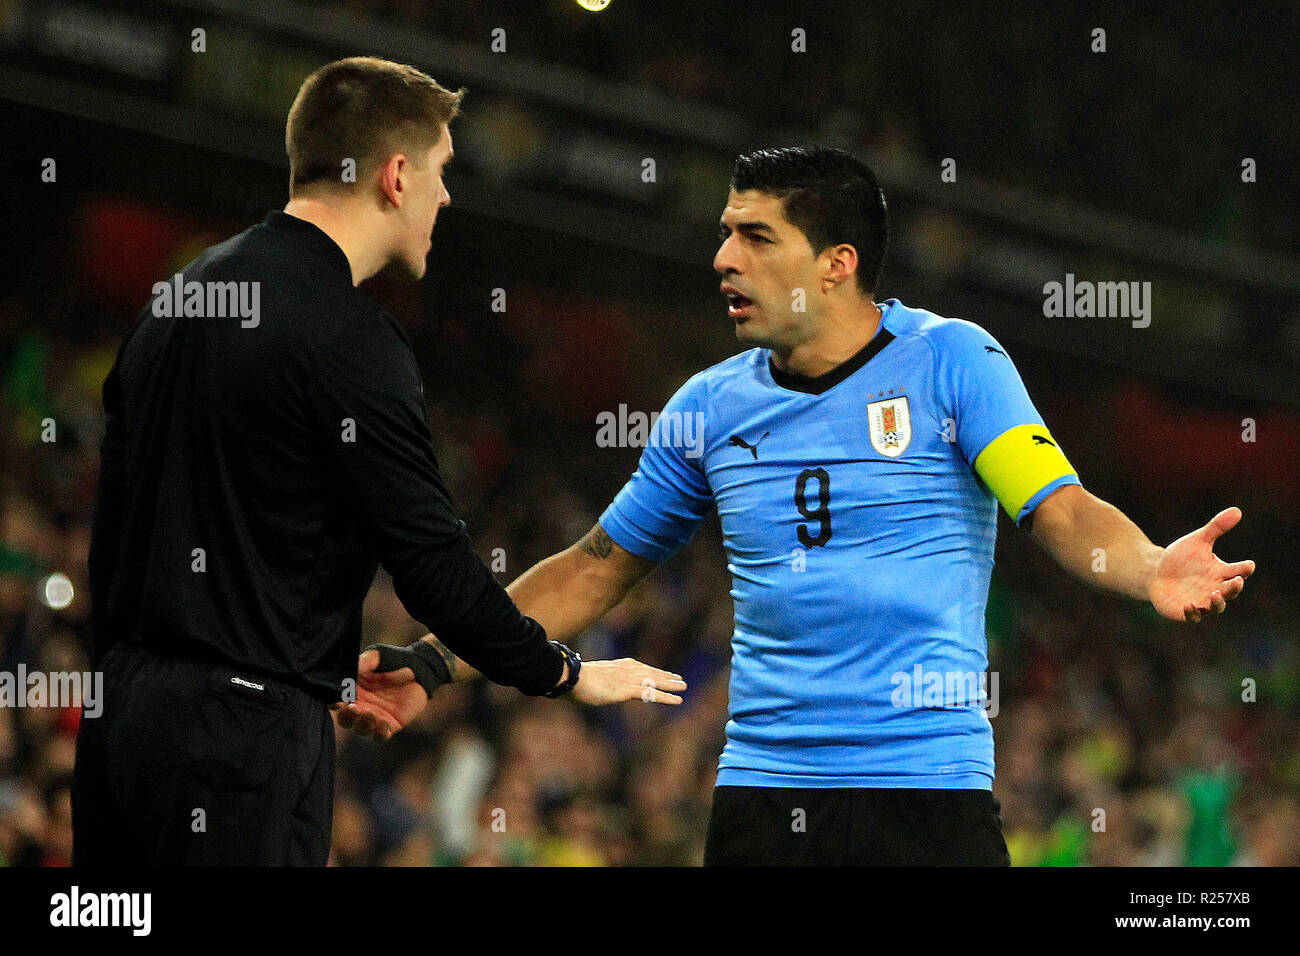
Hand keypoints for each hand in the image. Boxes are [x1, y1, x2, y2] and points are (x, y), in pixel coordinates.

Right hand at [332, 647, 428, 740]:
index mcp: (352, 690)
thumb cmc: (394, 660)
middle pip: (344, 719)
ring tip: (371, 715)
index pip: (335, 700)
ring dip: (362, 725)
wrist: (419, 670)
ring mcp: (374, 717)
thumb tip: (353, 669)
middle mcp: (360, 706)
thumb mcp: (378, 655)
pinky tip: (384, 723)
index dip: (333, 702)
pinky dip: (379, 733)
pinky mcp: (389, 725)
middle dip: (346, 717)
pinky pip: (380, 736)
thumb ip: (365, 661)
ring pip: (360, 729)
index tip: (337, 700)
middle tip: (354, 709)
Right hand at [570, 658, 686, 705]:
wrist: (570, 677)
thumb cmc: (572, 679)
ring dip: (671, 685)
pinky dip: (666, 697)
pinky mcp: (628, 690)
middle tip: (680, 679)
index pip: (639, 667)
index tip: (662, 672)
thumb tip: (586, 685)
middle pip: (650, 672)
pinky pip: (651, 694)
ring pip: (655, 681)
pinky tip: (678, 700)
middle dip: (665, 676)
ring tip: (684, 687)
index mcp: (616, 666)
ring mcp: (628, 679)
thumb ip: (593, 682)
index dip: (652, 670)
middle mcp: (626, 670)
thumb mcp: (586, 679)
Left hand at [1148, 507, 1255, 621]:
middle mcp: (1216, 588)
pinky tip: (1189, 605)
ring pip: (1216, 607)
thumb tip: (1237, 510)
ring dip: (1217, 603)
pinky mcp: (1186, 611)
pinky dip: (1193, 613)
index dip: (1245, 569)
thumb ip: (1216, 528)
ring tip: (1213, 595)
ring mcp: (1202, 601)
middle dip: (1234, 588)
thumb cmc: (1181, 558)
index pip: (1239, 571)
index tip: (1248, 565)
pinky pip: (1193, 616)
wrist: (1155, 572)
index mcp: (1221, 572)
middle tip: (1235, 582)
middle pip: (1231, 591)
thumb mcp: (1197, 541)